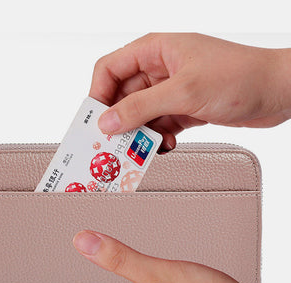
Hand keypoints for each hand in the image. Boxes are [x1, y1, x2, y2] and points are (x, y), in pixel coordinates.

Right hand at [90, 33, 290, 151]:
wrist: (278, 92)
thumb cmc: (240, 77)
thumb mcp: (183, 92)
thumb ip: (141, 107)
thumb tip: (107, 121)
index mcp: (155, 51)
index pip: (109, 70)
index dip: (98, 95)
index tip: (95, 122)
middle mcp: (159, 70)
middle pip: (122, 97)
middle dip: (119, 121)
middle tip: (116, 143)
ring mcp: (171, 91)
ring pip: (140, 115)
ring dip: (141, 134)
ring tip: (147, 146)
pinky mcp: (182, 109)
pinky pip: (158, 126)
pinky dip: (159, 138)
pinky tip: (168, 143)